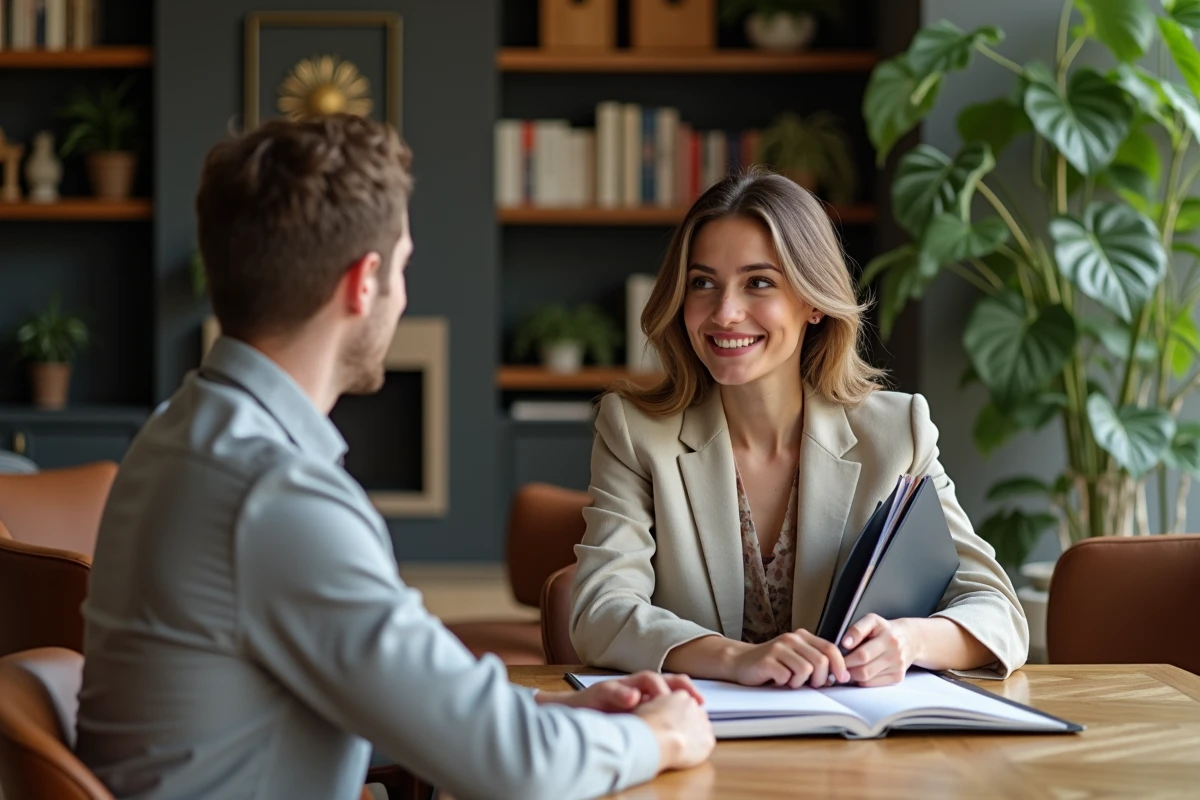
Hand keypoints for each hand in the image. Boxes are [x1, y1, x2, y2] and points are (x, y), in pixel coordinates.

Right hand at [543, 671, 703, 712]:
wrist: (568, 716)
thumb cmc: (601, 718)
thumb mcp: (631, 719)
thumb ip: (650, 718)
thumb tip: (678, 730)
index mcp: (641, 693)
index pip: (668, 685)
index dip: (686, 691)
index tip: (702, 703)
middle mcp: (630, 686)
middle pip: (659, 677)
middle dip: (677, 685)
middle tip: (691, 698)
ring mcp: (614, 688)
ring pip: (638, 680)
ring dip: (653, 687)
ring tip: (663, 697)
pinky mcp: (596, 693)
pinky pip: (610, 691)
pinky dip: (622, 694)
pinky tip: (631, 700)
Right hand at [634, 690, 714, 770]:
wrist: (656, 740)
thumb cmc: (646, 724)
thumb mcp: (646, 706)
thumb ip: (657, 706)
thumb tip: (655, 711)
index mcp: (680, 696)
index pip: (684, 703)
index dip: (677, 714)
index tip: (671, 723)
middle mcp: (695, 706)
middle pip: (695, 714)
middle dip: (688, 723)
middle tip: (675, 735)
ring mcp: (703, 723)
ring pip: (702, 728)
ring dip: (694, 735)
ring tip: (679, 745)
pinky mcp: (708, 740)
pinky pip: (706, 743)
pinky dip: (698, 749)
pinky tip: (685, 754)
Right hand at [729, 630, 849, 688]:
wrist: (741, 662)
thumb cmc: (773, 664)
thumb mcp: (797, 658)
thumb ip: (816, 661)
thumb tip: (841, 676)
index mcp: (802, 637)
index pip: (830, 648)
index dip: (840, 665)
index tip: (841, 679)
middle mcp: (791, 639)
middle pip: (821, 661)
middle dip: (820, 678)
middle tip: (810, 684)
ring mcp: (778, 648)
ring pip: (806, 670)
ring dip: (801, 682)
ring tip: (790, 681)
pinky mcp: (767, 660)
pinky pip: (787, 677)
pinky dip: (785, 683)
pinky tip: (777, 680)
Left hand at [841, 614, 917, 686]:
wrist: (910, 638)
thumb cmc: (885, 629)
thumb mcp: (872, 620)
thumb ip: (857, 630)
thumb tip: (845, 643)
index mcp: (887, 637)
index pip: (862, 654)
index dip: (846, 658)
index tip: (837, 656)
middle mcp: (894, 653)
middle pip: (863, 669)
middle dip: (846, 668)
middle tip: (838, 664)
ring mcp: (897, 666)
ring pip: (867, 678)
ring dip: (852, 675)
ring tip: (847, 667)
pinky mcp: (898, 677)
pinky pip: (874, 684)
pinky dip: (862, 680)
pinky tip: (860, 672)